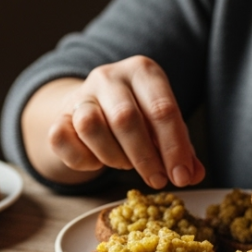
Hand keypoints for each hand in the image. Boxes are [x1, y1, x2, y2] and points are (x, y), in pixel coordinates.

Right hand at [44, 56, 203, 188]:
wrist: (93, 106)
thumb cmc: (137, 116)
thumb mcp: (163, 125)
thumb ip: (181, 148)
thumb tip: (193, 174)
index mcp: (142, 71)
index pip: (162, 109)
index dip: (174, 147)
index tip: (181, 176)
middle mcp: (109, 76)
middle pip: (125, 118)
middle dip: (145, 157)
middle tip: (158, 180)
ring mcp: (80, 94)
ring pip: (90, 126)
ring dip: (113, 156)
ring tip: (125, 163)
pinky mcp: (57, 116)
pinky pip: (62, 139)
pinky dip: (83, 159)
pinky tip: (97, 161)